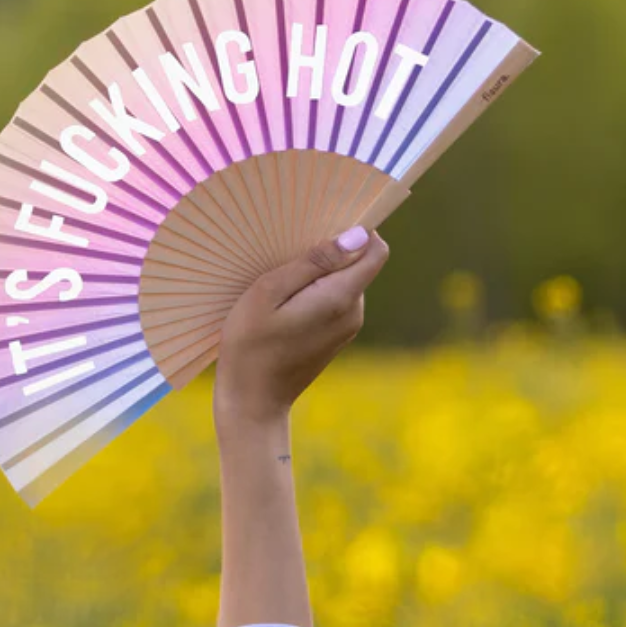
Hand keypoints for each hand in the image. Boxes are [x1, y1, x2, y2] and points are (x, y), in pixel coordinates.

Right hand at [214, 225, 389, 425]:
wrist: (252, 401)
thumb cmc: (250, 345)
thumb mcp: (269, 293)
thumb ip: (313, 263)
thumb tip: (358, 235)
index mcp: (341, 298)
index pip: (375, 250)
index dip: (356, 230)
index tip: (321, 225)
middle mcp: (353, 312)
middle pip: (357, 263)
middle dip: (330, 251)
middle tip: (285, 256)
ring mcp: (347, 327)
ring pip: (344, 281)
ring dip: (318, 273)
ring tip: (279, 283)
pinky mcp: (336, 337)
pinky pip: (334, 300)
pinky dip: (314, 292)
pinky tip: (283, 303)